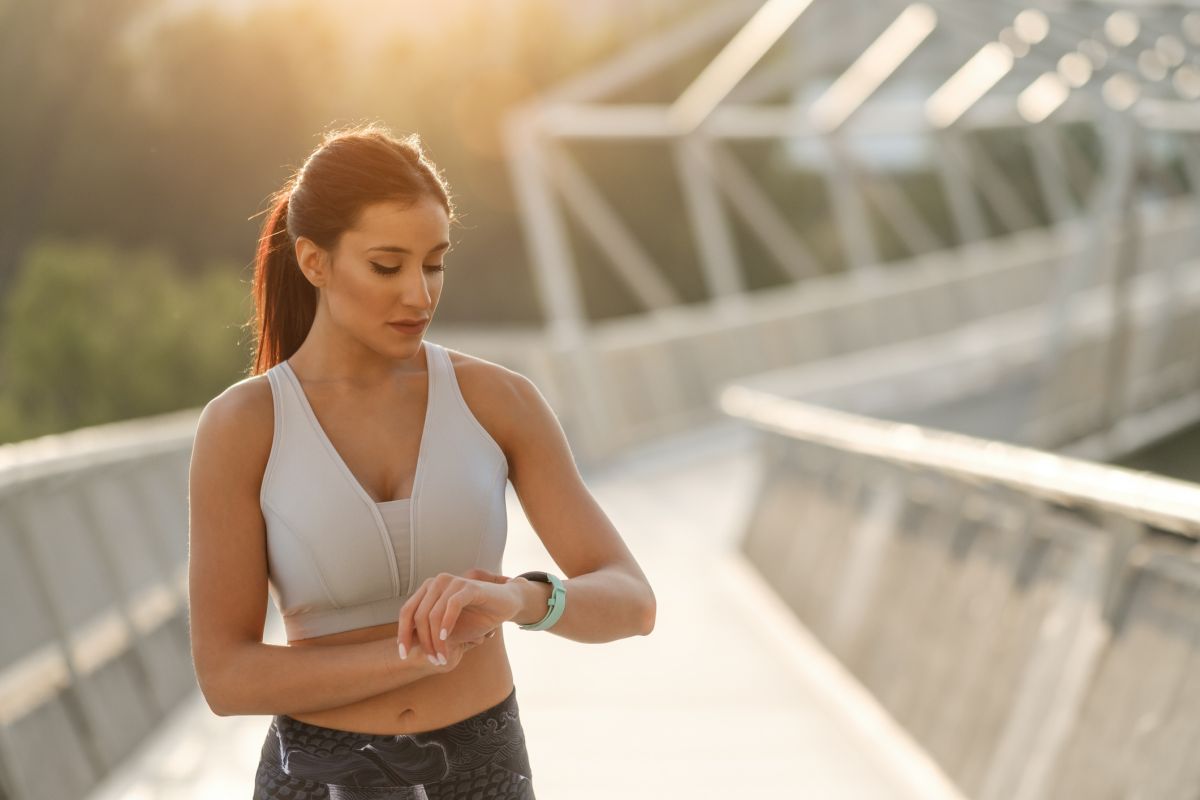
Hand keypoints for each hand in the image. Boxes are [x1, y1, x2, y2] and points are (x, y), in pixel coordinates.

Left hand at [397, 568, 519, 666]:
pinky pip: (452, 605)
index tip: (403, 655)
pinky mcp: (469, 586)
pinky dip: (447, 624)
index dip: (402, 634)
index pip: (407, 611)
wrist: (506, 604)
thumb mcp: (449, 628)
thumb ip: (430, 633)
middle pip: (418, 616)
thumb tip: (406, 648)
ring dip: (435, 640)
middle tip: (433, 660)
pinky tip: (446, 638)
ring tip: (441, 657)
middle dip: (423, 642)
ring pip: (433, 614)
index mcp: (428, 590)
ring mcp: (452, 582)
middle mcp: (436, 582)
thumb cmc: (477, 617)